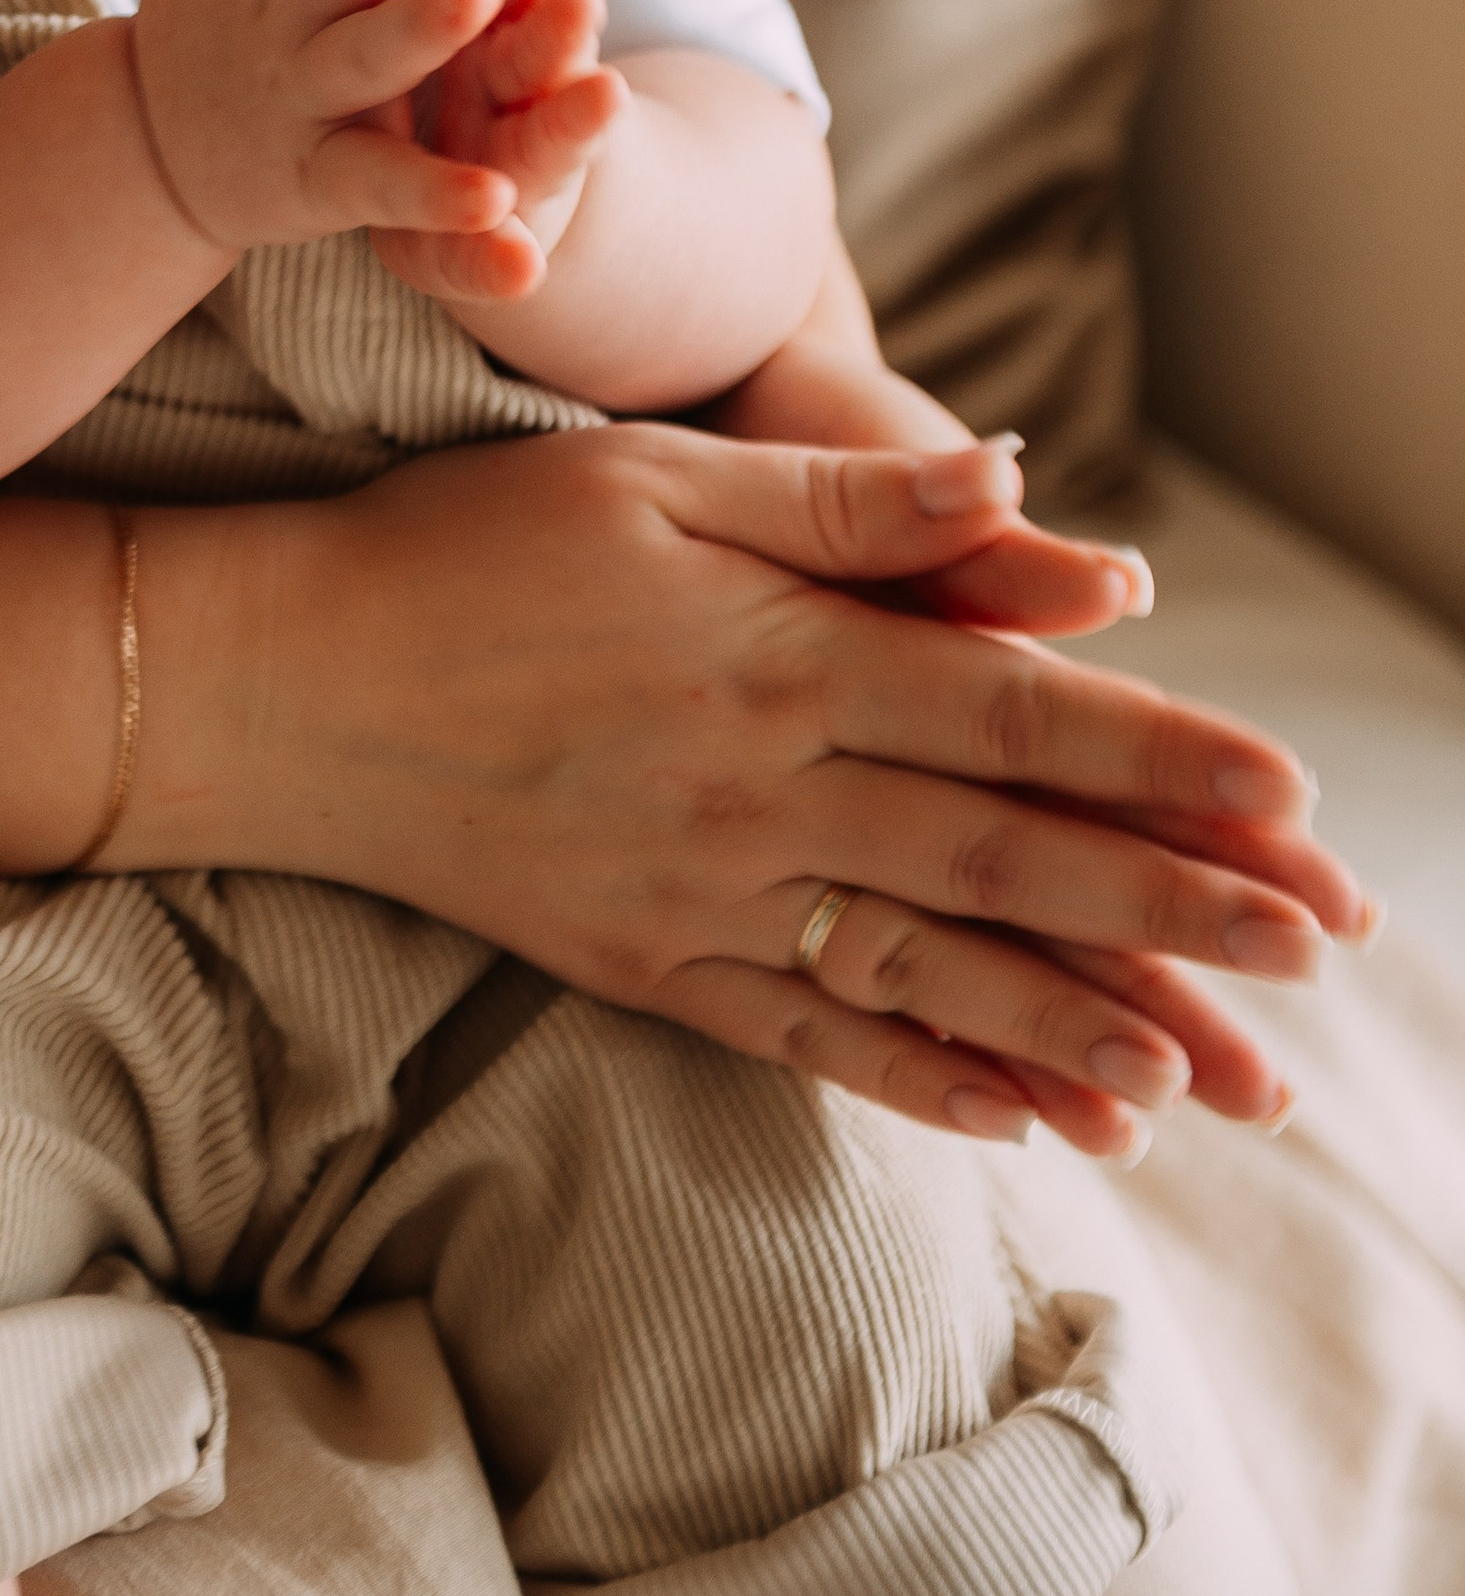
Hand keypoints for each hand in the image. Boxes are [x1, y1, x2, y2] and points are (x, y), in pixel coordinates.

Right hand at [171, 421, 1370, 1160]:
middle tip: (1318, 951)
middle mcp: (761, 792)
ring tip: (1207, 1071)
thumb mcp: (654, 478)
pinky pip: (810, 1039)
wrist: (277, 685)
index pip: (1016, 717)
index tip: (1295, 803)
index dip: (1167, 761)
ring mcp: (702, 896)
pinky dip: (927, 1081)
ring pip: (928, 970)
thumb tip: (1029, 490)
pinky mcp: (642, 963)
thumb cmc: (462, 545)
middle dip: (1177, 907)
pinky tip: (1025, 1117)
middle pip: (1006, 860)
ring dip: (1078, 1022)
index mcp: (779, 656)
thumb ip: (846, 501)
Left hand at [369, 0, 622, 303]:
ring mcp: (513, 171)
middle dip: (557, 21)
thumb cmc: (453, 49)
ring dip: (575, 122)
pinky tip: (524, 270)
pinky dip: (500, 264)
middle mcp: (518, 91)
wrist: (479, 190)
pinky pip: (485, 261)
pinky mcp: (475, 250)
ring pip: (546, 143)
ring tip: (606, 100)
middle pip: (541, 50)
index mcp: (493, 19)